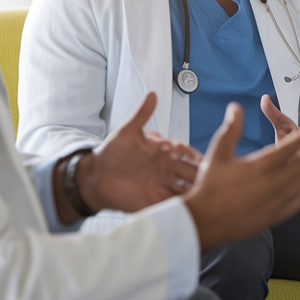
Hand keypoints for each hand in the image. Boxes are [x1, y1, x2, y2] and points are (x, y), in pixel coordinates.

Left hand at [76, 93, 201, 214]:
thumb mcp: (126, 132)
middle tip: (204, 175)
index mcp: (163, 152)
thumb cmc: (110, 153)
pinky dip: (183, 204)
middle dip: (198, 172)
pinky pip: (174, 203)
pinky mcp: (155, 201)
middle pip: (190, 171)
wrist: (95, 177)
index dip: (189, 153)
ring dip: (194, 189)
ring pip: (186, 187)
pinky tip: (189, 205)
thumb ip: (141, 114)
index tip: (190, 153)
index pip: (184, 152)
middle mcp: (166, 169)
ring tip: (200, 191)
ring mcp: (162, 185)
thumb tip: (152, 94)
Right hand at [184, 102, 299, 252]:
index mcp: (261, 165)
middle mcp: (272, 183)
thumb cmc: (208, 186)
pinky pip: (295, 204)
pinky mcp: (272, 217)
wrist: (203, 222)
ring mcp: (274, 201)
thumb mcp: (218, 153)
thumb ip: (231, 129)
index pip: (292, 146)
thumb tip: (236, 107)